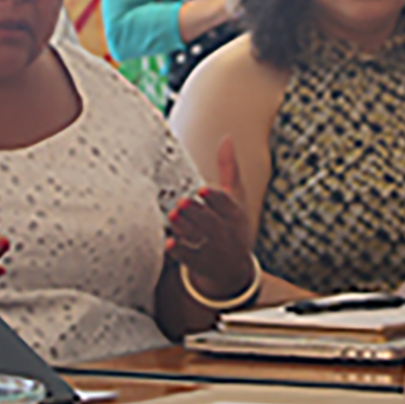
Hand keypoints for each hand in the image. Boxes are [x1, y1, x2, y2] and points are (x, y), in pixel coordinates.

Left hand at [166, 137, 254, 301]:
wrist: (234, 266)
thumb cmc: (231, 221)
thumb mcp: (236, 195)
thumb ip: (229, 168)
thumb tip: (227, 137)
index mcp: (234, 213)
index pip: (226, 205)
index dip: (215, 198)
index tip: (202, 189)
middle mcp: (225, 232)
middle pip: (210, 222)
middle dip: (197, 213)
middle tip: (182, 203)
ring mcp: (212, 249)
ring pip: (198, 238)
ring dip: (185, 228)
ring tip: (172, 217)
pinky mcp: (199, 262)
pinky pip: (188, 258)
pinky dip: (179, 251)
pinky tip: (168, 243)